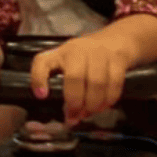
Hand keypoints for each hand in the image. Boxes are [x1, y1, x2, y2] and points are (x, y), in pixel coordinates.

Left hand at [28, 23, 145, 125]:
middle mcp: (78, 50)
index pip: (42, 61)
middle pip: (75, 77)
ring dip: (93, 104)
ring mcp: (99, 53)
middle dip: (75, 102)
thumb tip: (64, 113)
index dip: (39, 79)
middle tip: (74, 117)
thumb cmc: (86, 57)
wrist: (116, 40)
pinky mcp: (118, 60)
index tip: (42, 96)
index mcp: (60, 53)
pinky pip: (114, 84)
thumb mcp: (68, 62)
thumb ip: (61, 83)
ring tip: (89, 113)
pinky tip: (104, 106)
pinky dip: (109, 99)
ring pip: (97, 82)